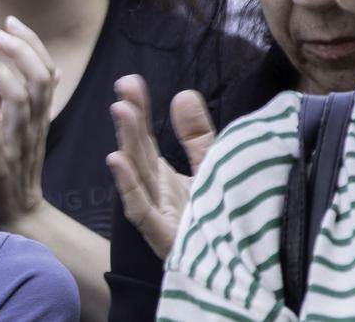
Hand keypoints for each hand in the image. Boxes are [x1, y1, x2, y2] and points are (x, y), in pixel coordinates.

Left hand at [0, 17, 58, 228]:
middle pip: (39, 79)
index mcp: (36, 119)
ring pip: (19, 100)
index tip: (10, 21)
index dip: (32, 44)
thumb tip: (50, 69)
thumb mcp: (24, 133)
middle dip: (19, 49)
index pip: (45, 72)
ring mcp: (16, 147)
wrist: (9, 223)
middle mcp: (31, 129)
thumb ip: (32, 101)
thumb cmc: (10, 175)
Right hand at [107, 75, 213, 258]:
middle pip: (140, 152)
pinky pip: (142, 211)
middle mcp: (157, 194)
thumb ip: (197, 136)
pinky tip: (116, 160)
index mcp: (164, 179)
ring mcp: (159, 215)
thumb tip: (182, 93)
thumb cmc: (221, 223)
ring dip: (127, 142)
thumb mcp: (212, 170)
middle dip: (131, 119)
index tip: (129, 81)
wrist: (238, 273)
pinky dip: (128, 185)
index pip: (146, 139)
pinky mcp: (166, 237)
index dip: (138, 110)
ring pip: (139, 174)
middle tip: (124, 87)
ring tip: (121, 110)